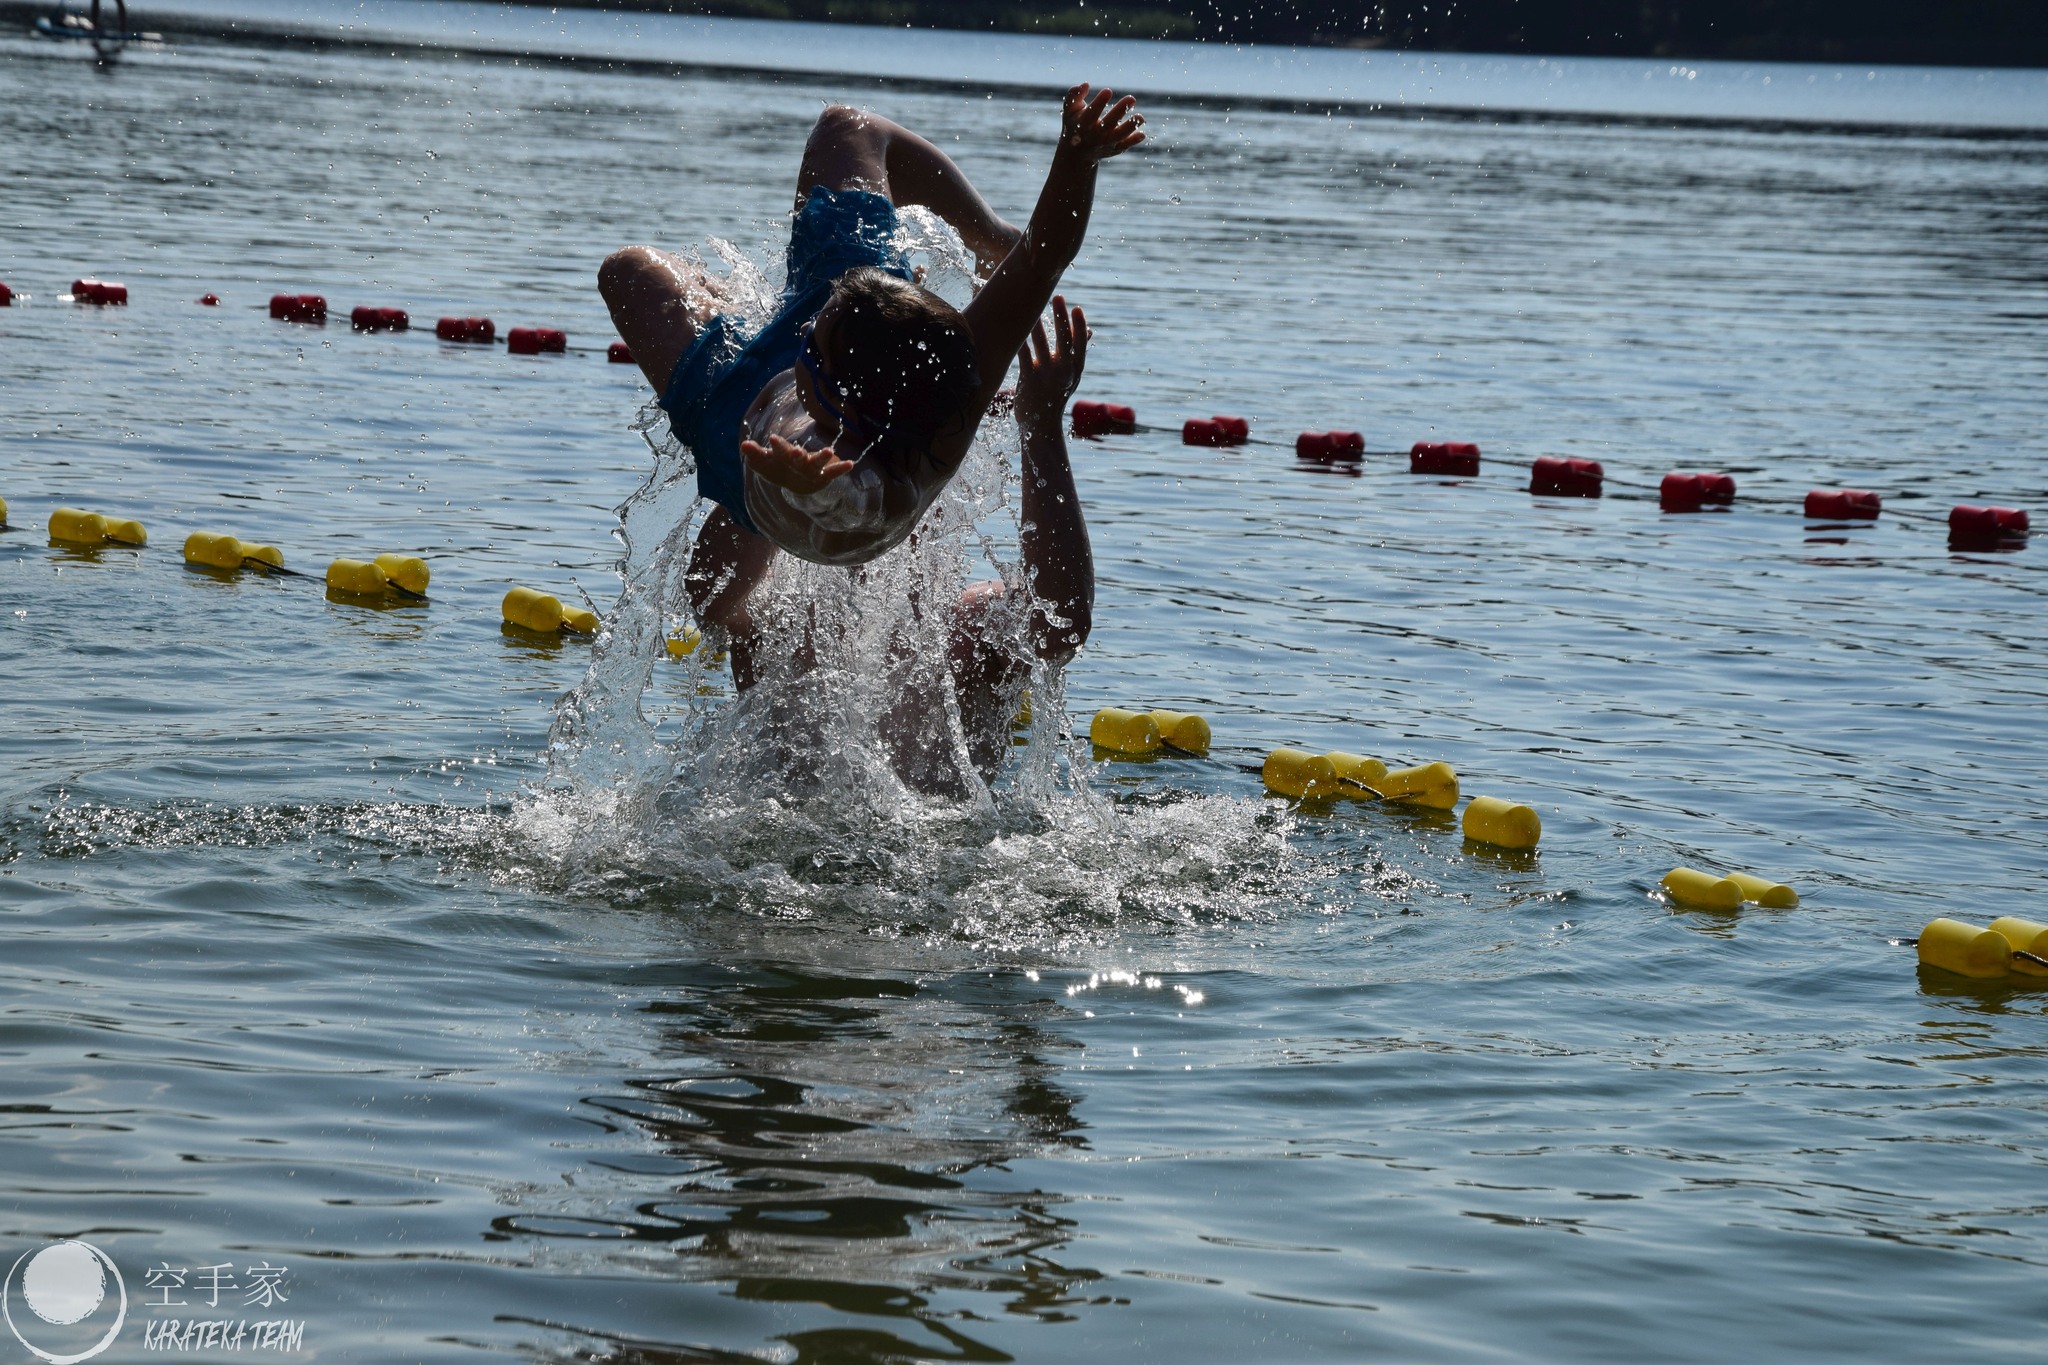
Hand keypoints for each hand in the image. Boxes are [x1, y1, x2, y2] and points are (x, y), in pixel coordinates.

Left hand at [742, 434, 852, 494]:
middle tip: (796, 450)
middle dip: (795, 453)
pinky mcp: (823, 476)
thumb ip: (756, 455)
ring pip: (817, 461)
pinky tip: (850, 464)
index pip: (779, 451)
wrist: (799, 483)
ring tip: (829, 452)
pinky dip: (841, 468)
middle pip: (797, 456)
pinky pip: (833, 473)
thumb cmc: (782, 468)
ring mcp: (812, 467)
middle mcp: (799, 460)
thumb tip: (743, 445)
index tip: (772, 439)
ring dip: (822, 456)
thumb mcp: (767, 465)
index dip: (776, 446)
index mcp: (785, 456)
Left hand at [1015, 296, 1088, 433]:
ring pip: (1041, 343)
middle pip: (1063, 339)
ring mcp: (1047, 376)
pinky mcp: (1029, 380)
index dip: (1079, 325)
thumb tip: (1089, 329)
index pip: (1081, 343)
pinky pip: (1023, 354)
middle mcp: (1064, 372)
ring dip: (1036, 324)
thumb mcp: (1071, 377)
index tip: (1077, 308)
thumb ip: (1076, 352)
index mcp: (1076, 370)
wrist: (1041, 427)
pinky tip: (1015, 327)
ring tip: (1031, 308)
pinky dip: (1020, 340)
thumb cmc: (1054, 397)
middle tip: (1057, 297)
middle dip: (1060, 317)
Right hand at [1059, 84, 1143, 162]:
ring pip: (1118, 137)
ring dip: (1130, 127)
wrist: (1077, 153)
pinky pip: (1124, 146)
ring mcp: (1104, 144)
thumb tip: (1085, 84)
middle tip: (1132, 98)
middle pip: (1108, 124)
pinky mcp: (1113, 149)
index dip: (1099, 103)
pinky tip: (1142, 133)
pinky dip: (1133, 141)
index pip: (1091, 114)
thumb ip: (1074, 96)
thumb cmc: (1075, 125)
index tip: (1108, 91)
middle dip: (1119, 111)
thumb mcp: (1069, 111)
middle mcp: (1094, 136)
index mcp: (1082, 125)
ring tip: (1140, 117)